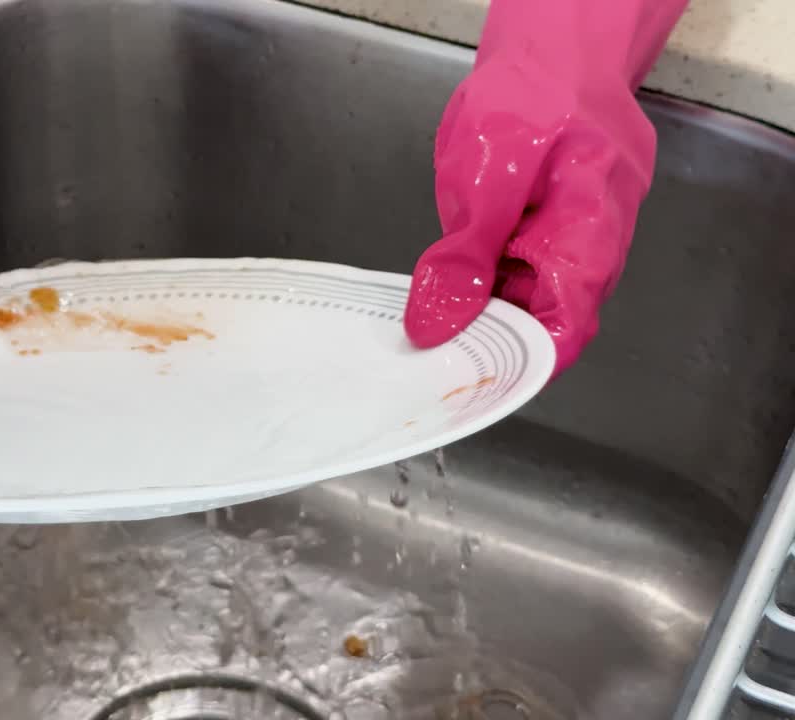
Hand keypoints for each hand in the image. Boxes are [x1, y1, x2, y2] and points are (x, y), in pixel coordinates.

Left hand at [403, 0, 688, 377]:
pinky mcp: (553, 226)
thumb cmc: (529, 94)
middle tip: (431, 350)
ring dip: (485, 309)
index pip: (565, 327)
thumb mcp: (483, 174)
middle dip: (492, 340)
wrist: (554, 48)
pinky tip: (451, 282)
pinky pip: (523, 270)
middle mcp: (592, 245)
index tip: (466, 380)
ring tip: (432, 317)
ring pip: (531, 297)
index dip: (519, 365)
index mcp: (588, 234)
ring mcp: (575, 236)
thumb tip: (436, 325)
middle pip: (546, 320)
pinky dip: (487, 281)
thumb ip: (463, 256)